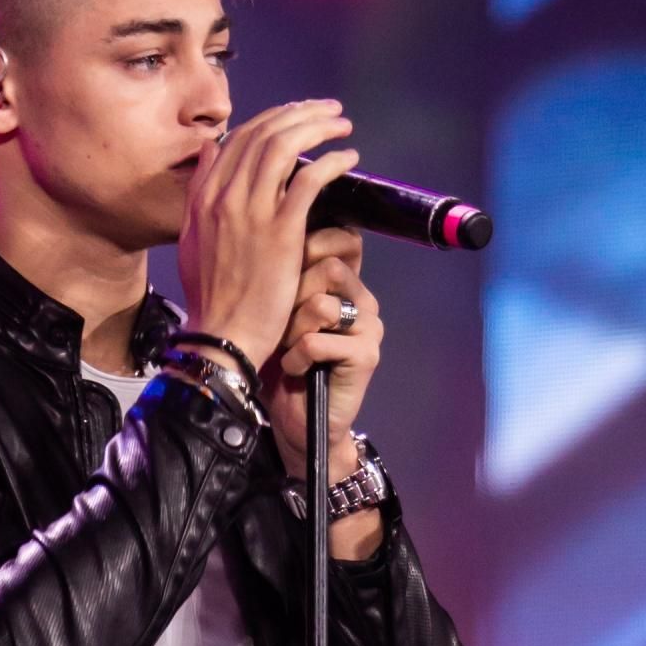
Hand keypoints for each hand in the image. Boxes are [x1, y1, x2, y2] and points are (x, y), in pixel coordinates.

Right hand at [176, 101, 359, 371]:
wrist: (223, 336)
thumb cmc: (213, 295)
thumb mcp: (193, 237)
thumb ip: (200, 190)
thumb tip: (209, 148)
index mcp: (204, 196)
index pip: (239, 138)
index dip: (272, 118)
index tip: (297, 115)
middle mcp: (224, 197)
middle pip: (264, 133)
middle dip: (300, 113)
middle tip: (327, 110)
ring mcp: (252, 212)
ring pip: (285, 146)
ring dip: (317, 127)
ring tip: (341, 124)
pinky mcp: (281, 232)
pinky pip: (310, 180)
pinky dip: (331, 162)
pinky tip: (348, 158)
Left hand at [257, 226, 383, 476]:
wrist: (295, 418)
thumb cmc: (280, 358)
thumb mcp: (279, 307)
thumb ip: (288, 271)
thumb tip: (275, 227)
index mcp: (346, 281)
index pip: (341, 239)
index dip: (306, 251)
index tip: (282, 279)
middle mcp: (363, 298)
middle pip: (327, 267)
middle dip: (292, 297)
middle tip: (283, 326)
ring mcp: (370, 326)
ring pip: (321, 304)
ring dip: (292, 331)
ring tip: (290, 350)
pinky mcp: (367, 355)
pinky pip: (318, 341)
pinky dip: (296, 358)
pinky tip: (296, 370)